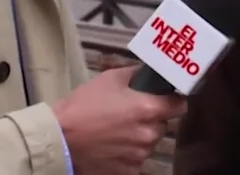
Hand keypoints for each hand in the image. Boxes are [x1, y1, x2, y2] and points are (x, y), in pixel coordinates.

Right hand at [51, 65, 186, 174]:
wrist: (59, 138)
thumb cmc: (83, 105)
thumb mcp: (110, 79)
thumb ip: (136, 75)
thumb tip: (150, 74)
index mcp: (148, 109)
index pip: (180, 106)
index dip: (172, 102)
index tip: (165, 101)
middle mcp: (149, 134)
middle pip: (162, 126)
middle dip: (151, 120)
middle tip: (130, 115)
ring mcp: (140, 155)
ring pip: (149, 144)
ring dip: (139, 138)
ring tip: (116, 132)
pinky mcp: (129, 171)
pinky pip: (136, 160)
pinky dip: (127, 155)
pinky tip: (111, 147)